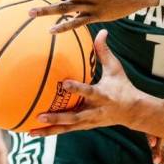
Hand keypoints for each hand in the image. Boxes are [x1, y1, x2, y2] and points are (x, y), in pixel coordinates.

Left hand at [29, 29, 144, 135]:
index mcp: (103, 96)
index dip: (77, 89)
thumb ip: (105, 51)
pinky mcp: (84, 126)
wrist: (132, 112)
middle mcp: (94, 111)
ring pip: (67, 127)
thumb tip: (102, 31)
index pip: (89, 92)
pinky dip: (50, 132)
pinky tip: (33, 131)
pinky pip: (65, 130)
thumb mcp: (115, 69)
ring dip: (50, 129)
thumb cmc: (122, 86)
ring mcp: (89, 121)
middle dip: (58, 117)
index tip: (64, 83)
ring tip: (31, 130)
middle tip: (41, 115)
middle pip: (74, 117)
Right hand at [145, 83, 163, 163]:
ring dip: (161, 154)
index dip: (152, 133)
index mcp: (162, 109)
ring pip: (158, 142)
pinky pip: (163, 144)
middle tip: (157, 161)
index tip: (153, 143)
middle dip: (155, 149)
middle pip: (154, 135)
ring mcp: (162, 126)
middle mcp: (159, 118)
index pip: (155, 122)